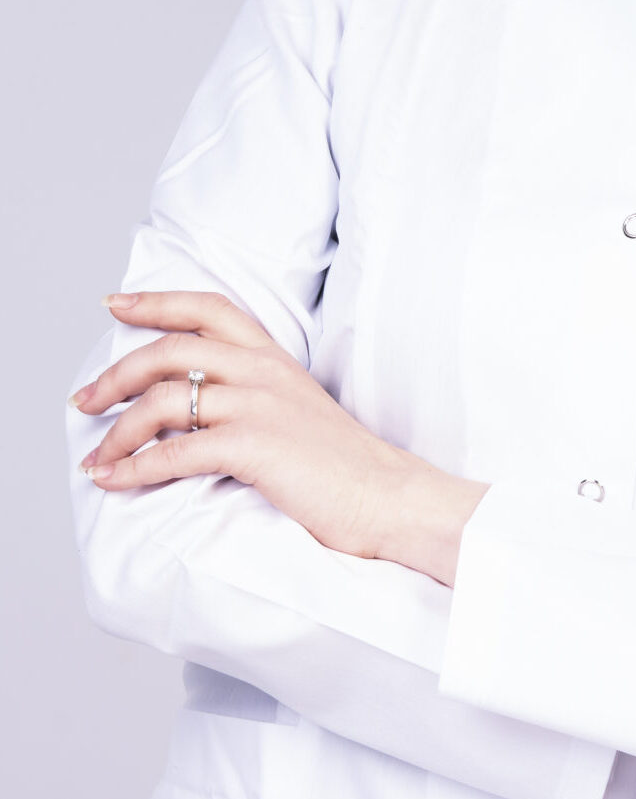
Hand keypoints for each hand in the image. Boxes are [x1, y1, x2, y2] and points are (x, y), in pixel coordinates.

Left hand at [70, 289, 488, 580]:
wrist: (389, 497)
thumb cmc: (345, 465)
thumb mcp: (299, 410)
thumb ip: (256, 395)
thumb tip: (200, 405)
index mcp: (274, 357)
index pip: (208, 308)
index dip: (156, 301)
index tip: (115, 304)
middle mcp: (263, 371)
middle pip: (169, 349)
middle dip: (115, 374)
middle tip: (84, 400)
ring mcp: (259, 406)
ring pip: (163, 400)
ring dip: (117, 431)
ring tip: (95, 458)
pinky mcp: (255, 446)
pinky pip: (175, 452)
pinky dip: (135, 468)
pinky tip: (116, 480)